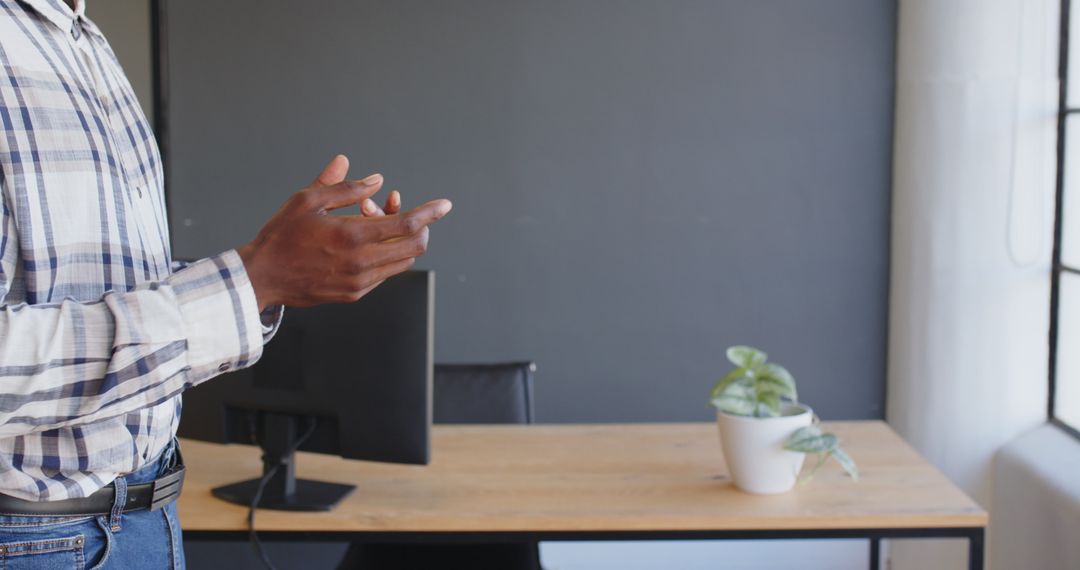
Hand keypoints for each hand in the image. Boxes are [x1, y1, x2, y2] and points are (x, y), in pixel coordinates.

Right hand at [237, 155, 451, 309]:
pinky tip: (363, 242)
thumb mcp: (308, 200)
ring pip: (401, 262)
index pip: (407, 225)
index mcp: (352, 236)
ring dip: (399, 241)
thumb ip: (344, 187)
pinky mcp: (354, 294)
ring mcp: (359, 282)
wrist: (262, 277)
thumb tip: (376, 179)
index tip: (445, 205)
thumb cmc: (282, 235)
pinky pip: (384, 274)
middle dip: (419, 227)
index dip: (430, 213)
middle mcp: (361, 263)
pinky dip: (384, 255)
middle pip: (414, 247)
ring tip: (372, 222)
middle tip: (403, 212)